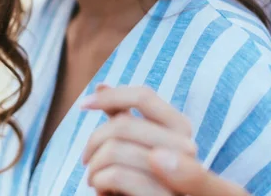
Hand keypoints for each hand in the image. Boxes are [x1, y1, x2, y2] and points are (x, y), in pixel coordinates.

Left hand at [81, 84, 249, 195]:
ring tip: (93, 177)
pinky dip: (99, 181)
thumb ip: (121, 116)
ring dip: (94, 165)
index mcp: (181, 128)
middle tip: (86, 159)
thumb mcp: (135, 144)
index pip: (144, 95)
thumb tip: (101, 85)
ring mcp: (178, 176)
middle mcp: (187, 148)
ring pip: (115, 150)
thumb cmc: (140, 178)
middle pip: (123, 123)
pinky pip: (117, 175)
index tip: (83, 103)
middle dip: (94, 140)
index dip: (110, 95)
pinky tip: (100, 188)